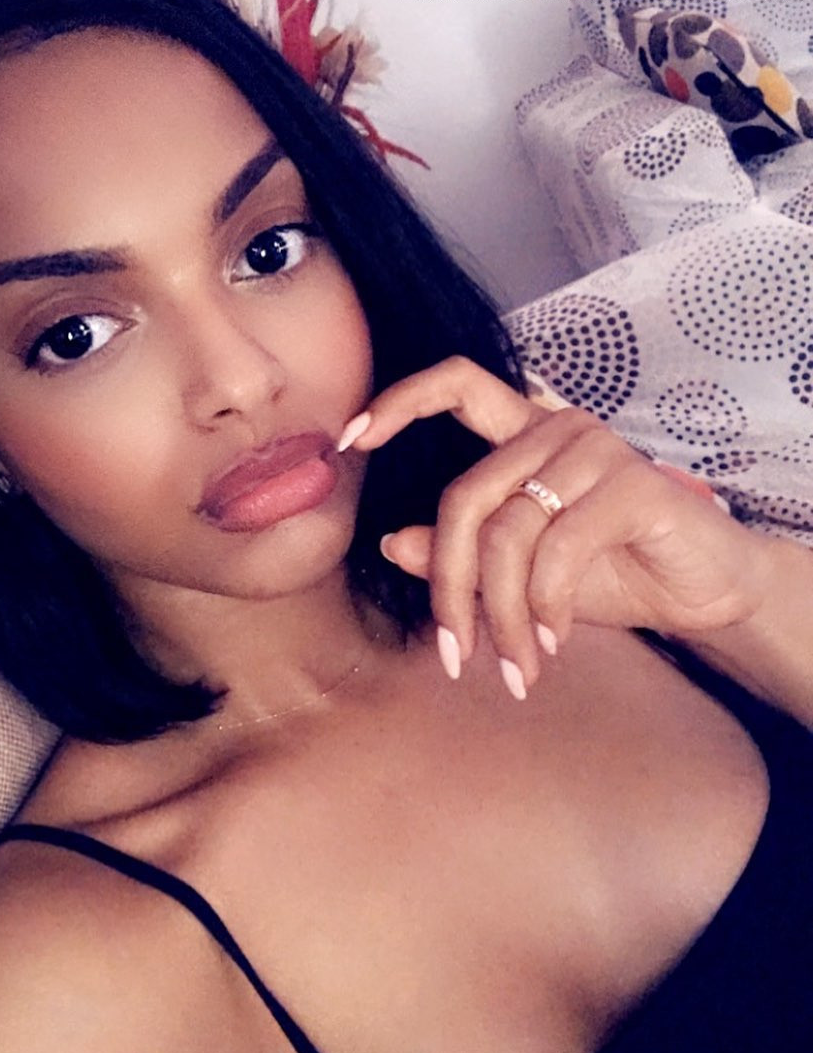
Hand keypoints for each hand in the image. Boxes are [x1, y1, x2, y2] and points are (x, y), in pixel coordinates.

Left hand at [338, 356, 776, 694]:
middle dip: (450, 587)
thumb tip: (389, 542)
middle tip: (454, 654)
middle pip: (464, 497)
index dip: (400, 402)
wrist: (701, 591)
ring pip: (509, 532)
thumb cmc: (610, 571)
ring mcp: (597, 451)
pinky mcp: (634, 486)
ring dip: (503, 615)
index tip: (350, 438)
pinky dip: (546, 607)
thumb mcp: (523, 570)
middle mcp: (557, 428)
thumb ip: (463, 551)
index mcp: (525, 433)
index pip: (456, 385)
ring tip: (515, 667)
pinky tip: (552, 642)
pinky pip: (559, 548)